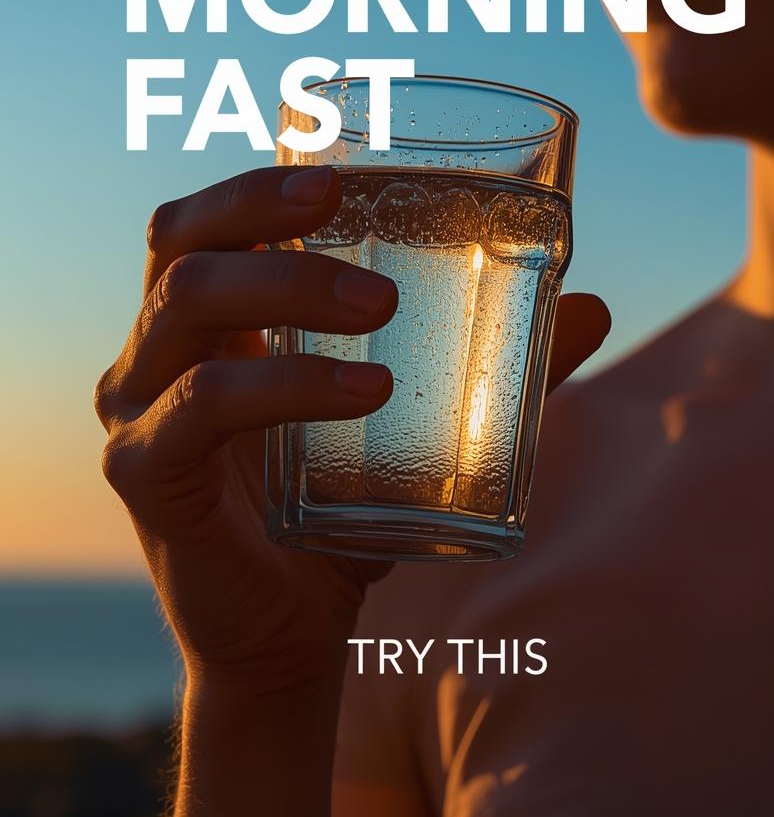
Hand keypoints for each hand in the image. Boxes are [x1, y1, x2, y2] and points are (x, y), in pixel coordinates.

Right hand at [95, 165, 609, 696]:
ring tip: (384, 312)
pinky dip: (281, 384)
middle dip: (267, 217)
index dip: (254, 186)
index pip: (200, 223)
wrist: (293, 638)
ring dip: (290, 288)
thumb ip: (492, 367)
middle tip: (354, 222)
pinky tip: (363, 393)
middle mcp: (154, 356)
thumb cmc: (344, 515)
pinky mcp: (144, 477)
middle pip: (181, 244)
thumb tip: (593, 309)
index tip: (340, 177)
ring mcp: (137, 414)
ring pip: (187, 306)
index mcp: (206, 328)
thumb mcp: (416, 428)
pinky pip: (199, 407)